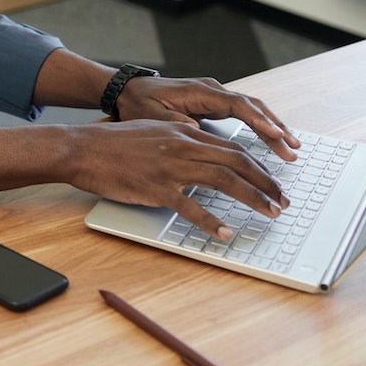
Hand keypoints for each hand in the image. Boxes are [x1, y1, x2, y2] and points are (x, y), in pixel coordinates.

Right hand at [64, 114, 292, 240]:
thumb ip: (180, 140)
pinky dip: (211, 221)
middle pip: (236, 162)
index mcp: (183, 133)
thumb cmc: (113, 143)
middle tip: (283, 200)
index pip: (232, 148)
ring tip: (269, 213)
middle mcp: (182, 146)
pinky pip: (190, 206)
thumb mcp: (153, 131)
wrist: (82, 149)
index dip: (258, 167)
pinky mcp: (155, 188)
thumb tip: (202, 152)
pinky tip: (224, 233)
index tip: (273, 182)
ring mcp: (169, 167)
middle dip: (266, 182)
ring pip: (223, 180)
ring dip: (252, 198)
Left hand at [116, 75, 300, 158]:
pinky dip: (261, 126)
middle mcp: (212, 91)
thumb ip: (177, 124)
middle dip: (275, 127)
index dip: (258, 120)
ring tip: (292, 147)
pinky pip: (244, 114)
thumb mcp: (153, 116)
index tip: (276, 135)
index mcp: (199, 92)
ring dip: (273, 127)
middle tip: (293, 148)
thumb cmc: (138, 104)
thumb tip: (197, 131)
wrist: (127, 92)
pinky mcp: (214, 105)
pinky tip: (274, 140)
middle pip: (252, 106)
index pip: (237, 104)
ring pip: (252, 109)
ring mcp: (215, 97)